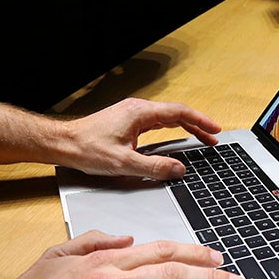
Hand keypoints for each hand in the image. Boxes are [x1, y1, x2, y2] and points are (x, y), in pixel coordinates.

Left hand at [59, 98, 220, 178]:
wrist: (63, 144)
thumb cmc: (86, 148)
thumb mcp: (124, 163)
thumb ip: (154, 167)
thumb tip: (178, 169)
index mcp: (140, 113)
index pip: (180, 113)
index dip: (201, 121)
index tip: (215, 129)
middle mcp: (138, 109)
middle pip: (176, 113)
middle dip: (198, 125)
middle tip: (213, 137)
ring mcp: (132, 114)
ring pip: (167, 117)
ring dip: (186, 126)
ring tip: (201, 137)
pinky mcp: (127, 122)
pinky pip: (157, 122)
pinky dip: (172, 128)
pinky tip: (176, 137)